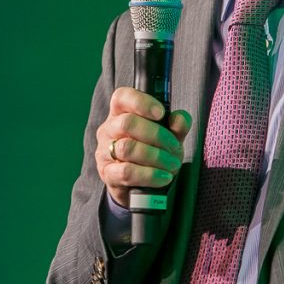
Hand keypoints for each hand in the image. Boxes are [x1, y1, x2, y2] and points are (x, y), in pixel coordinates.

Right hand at [95, 87, 190, 208]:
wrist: (138, 186)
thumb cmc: (152, 152)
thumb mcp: (168, 137)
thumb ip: (177, 126)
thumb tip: (180, 118)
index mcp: (120, 113)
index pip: (121, 97)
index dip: (141, 102)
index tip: (161, 113)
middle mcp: (108, 129)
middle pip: (127, 123)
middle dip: (157, 135)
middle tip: (174, 147)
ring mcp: (104, 152)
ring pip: (127, 148)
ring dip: (156, 156)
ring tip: (172, 165)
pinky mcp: (107, 173)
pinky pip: (126, 172)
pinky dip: (150, 175)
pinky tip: (164, 177)